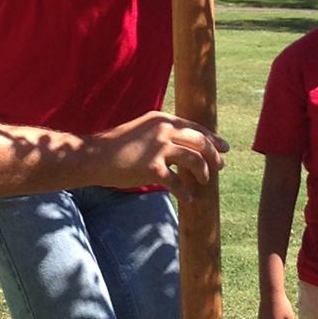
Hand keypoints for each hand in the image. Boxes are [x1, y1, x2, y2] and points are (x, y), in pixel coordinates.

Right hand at [90, 112, 226, 193]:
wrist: (93, 156)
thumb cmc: (116, 146)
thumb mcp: (142, 131)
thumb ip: (162, 135)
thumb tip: (183, 148)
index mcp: (162, 119)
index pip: (195, 128)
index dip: (212, 138)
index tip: (224, 147)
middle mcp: (163, 131)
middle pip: (200, 142)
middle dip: (213, 155)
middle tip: (220, 166)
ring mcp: (158, 149)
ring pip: (194, 160)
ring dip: (202, 172)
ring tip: (204, 181)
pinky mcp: (152, 169)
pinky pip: (176, 183)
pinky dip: (184, 192)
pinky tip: (188, 198)